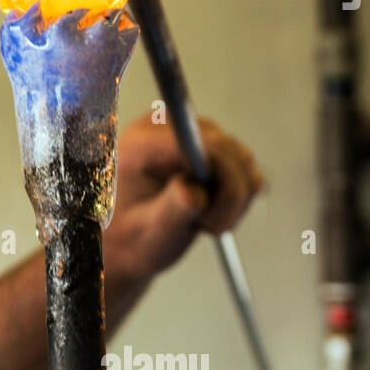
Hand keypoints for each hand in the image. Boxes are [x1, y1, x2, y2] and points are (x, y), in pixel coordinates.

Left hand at [104, 112, 264, 287]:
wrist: (124, 240)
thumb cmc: (129, 238)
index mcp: (141, 144)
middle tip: (206, 226)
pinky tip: (211, 212)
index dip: (223, 181)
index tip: (209, 216)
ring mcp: (189, 134)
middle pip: (228, 149)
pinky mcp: (207, 146)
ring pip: (242, 159)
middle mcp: (165, 129)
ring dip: (234, 199)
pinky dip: (238, 195)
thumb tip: (195, 190)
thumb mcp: (149, 232)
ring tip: (202, 221)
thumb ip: (172, 209)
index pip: (203, 143)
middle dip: (229, 196)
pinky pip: (245, 167)